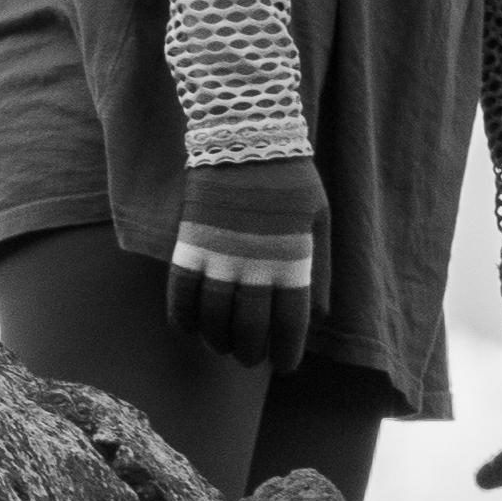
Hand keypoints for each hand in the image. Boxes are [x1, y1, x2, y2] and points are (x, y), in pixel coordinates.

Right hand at [166, 155, 325, 371]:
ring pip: (214, 319)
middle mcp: (256, 264)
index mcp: (293, 259)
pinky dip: (184, 320)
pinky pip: (181, 296)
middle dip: (250, 353)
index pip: (291, 324)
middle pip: (249, 329)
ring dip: (217, 341)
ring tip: (223, 347)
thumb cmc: (290, 178)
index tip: (282, 365)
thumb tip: (320, 315)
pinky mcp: (190, 245)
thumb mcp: (320, 218)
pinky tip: (191, 328)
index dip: (286, 352)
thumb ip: (320, 268)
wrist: (245, 136)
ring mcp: (219, 256)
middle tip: (250, 358)